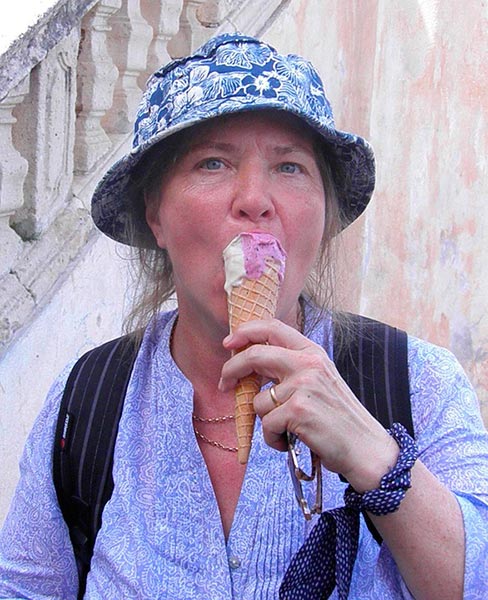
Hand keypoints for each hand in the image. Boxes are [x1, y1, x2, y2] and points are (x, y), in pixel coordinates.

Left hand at [219, 318, 398, 491]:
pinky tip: (291, 442)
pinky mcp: (298, 410)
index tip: (229, 342)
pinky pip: (266, 425)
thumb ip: (291, 368)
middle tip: (224, 384)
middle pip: (255, 355)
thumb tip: (251, 365)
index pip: (272, 328)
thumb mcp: (320, 379)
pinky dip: (273, 439)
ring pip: (258, 400)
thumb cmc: (338, 417)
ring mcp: (303, 386)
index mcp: (312, 352)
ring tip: (287, 430)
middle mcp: (308, 363)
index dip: (245, 332)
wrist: (365, 447)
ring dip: (266, 421)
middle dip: (232, 369)